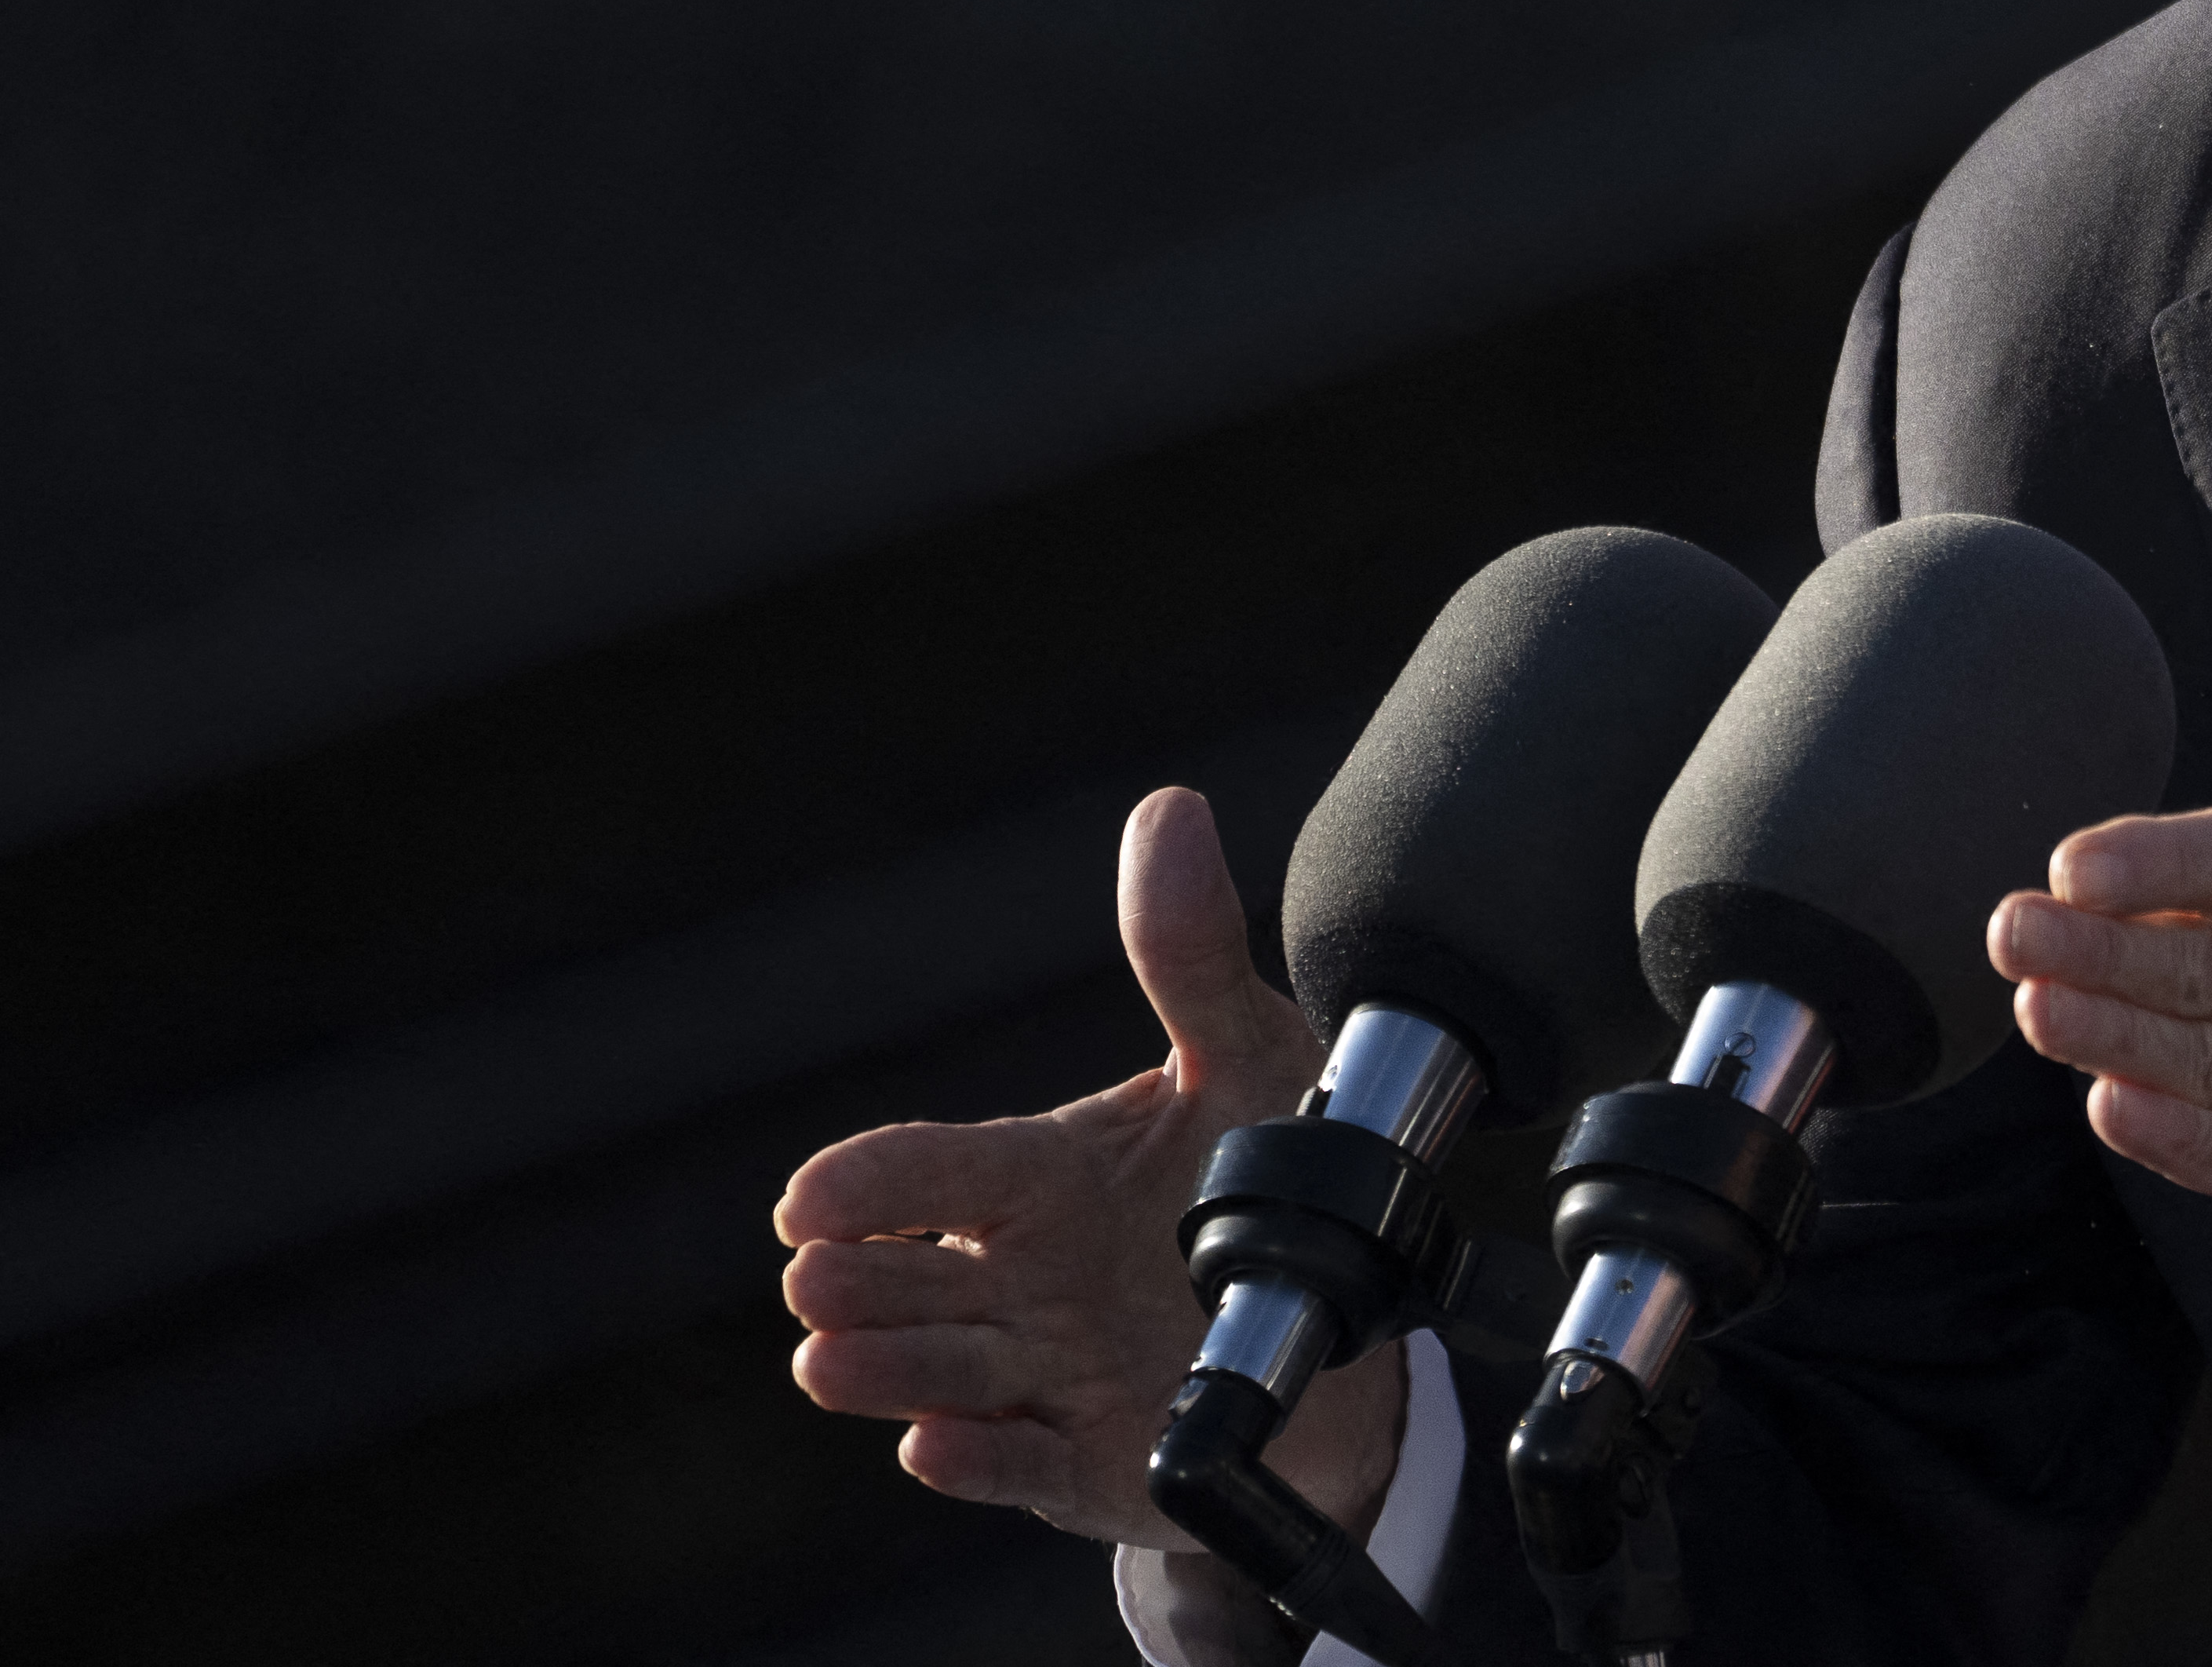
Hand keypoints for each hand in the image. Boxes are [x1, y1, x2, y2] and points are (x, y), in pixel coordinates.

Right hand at [775, 787, 1404, 1548]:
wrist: (1337, 1314)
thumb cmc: (1267, 1173)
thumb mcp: (1247, 1056)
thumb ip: (1191, 952)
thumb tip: (1168, 809)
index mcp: (1039, 1179)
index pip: (933, 1174)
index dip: (872, 1184)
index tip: (807, 1196)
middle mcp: (1021, 1279)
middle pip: (910, 1284)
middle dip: (858, 1284)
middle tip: (817, 1281)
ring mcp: (1044, 1375)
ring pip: (941, 1374)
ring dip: (888, 1371)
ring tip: (832, 1363)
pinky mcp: (1083, 1462)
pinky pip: (1018, 1469)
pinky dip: (976, 1463)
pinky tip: (936, 1448)